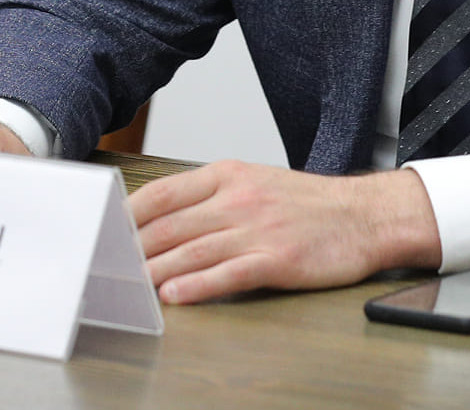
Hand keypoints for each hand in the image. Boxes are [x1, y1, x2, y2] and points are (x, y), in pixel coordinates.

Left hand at [130, 160, 442, 303]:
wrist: (365, 216)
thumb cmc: (306, 204)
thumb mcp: (253, 181)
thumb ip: (208, 197)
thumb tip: (159, 217)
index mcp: (227, 175)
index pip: (163, 193)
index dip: (127, 215)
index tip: (103, 232)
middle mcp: (238, 199)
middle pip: (170, 226)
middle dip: (132, 249)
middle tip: (106, 265)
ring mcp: (257, 229)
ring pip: (192, 251)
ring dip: (154, 271)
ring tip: (128, 286)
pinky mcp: (277, 259)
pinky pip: (227, 274)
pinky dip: (196, 285)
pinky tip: (175, 295)